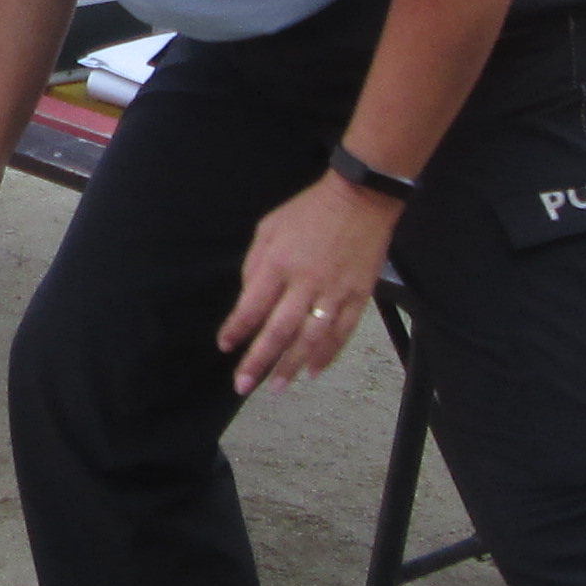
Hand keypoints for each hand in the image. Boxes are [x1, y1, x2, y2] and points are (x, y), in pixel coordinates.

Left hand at [216, 175, 393, 397]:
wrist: (361, 199)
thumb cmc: (309, 211)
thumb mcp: (269, 227)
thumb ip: (255, 264)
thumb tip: (248, 298)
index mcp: (279, 264)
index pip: (252, 306)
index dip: (236, 330)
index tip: (225, 347)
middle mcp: (305, 283)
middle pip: (278, 331)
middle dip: (259, 361)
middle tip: (243, 386)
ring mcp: (335, 292)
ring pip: (311, 339)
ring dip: (292, 365)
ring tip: (277, 386)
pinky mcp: (359, 296)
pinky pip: (342, 333)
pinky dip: (328, 355)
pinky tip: (313, 371)